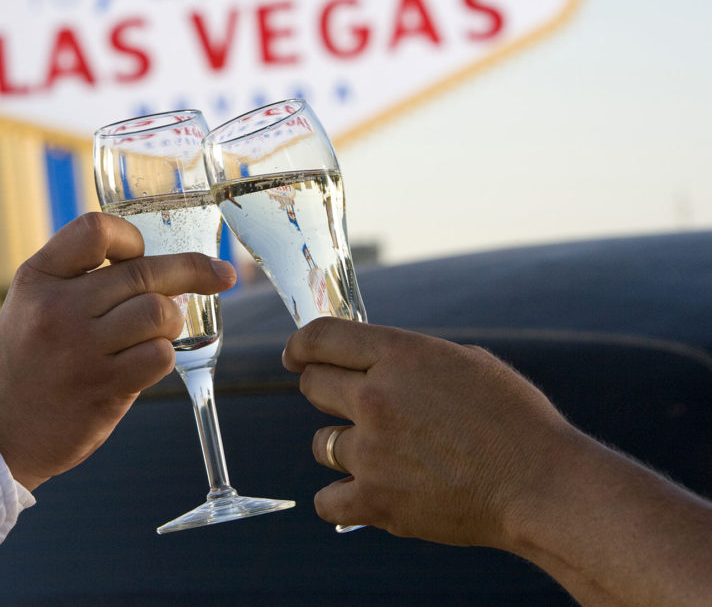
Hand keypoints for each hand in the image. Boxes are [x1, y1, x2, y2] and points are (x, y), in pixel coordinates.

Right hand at [0, 212, 235, 489]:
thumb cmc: (26, 361)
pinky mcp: (102, 388)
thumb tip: (160, 265)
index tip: (145, 251)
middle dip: (193, 270)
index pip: (96, 230)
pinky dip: (163, 355)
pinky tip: (146, 361)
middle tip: (221, 274)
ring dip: (172, 319)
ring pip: (159, 312)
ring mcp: (80, 350)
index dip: (131, 238)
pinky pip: (159, 356)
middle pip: (143, 271)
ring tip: (160, 330)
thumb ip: (81, 278)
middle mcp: (57, 308)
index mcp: (38, 278)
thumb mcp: (32, 303)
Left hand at [281, 318, 573, 548]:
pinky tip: (362, 493)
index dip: (301, 345)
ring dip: (342, 445)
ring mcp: (371, 451)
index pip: (320, 337)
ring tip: (381, 455)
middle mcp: (376, 397)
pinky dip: (341, 498)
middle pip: (312, 385)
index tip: (295, 355)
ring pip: (321, 442)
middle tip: (350, 404)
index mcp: (400, 355)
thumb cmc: (516, 422)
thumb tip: (375, 362)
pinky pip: (326, 499)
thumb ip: (411, 359)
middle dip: (326, 390)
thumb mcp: (466, 363)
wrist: (542, 487)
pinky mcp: (374, 499)